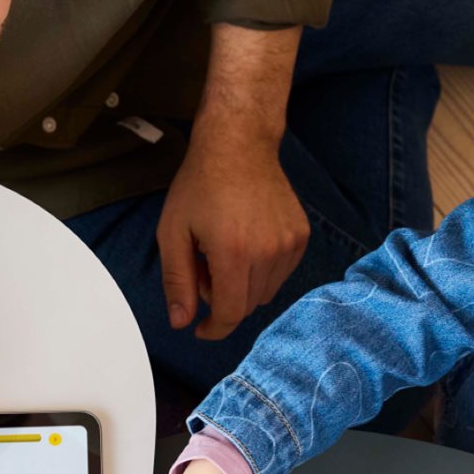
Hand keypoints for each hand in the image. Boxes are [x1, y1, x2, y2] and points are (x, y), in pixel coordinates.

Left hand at [156, 127, 309, 341]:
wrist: (238, 145)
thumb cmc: (200, 185)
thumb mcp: (172, 232)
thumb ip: (177, 281)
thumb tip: (181, 322)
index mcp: (234, 252)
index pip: (230, 313)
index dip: (213, 329)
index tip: (200, 329)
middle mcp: (268, 251)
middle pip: (247, 306)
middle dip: (222, 299)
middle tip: (203, 268)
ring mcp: (289, 243)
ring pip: (265, 293)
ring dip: (242, 286)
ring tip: (223, 253)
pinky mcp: (300, 236)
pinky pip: (280, 274)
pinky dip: (261, 271)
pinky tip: (245, 243)